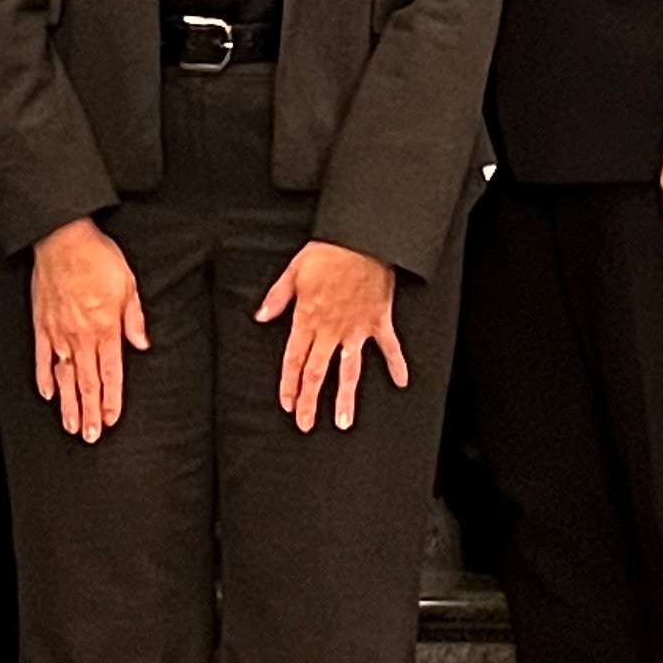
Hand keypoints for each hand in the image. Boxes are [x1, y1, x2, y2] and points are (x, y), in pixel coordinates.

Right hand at [30, 217, 147, 441]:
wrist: (63, 240)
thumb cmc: (97, 258)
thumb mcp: (128, 284)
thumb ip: (134, 318)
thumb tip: (141, 343)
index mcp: (106, 328)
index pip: (111, 373)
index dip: (111, 399)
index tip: (111, 419)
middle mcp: (81, 337)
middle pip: (87, 382)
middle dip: (90, 412)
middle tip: (91, 436)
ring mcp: (59, 333)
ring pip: (64, 377)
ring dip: (68, 404)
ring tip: (71, 425)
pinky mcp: (42, 325)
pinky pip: (42, 357)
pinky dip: (44, 376)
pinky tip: (47, 393)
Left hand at [257, 240, 403, 432]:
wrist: (363, 238)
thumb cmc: (328, 252)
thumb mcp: (294, 271)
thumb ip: (277, 297)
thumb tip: (260, 316)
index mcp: (308, 318)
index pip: (294, 360)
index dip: (288, 384)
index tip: (286, 404)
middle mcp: (331, 330)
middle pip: (317, 372)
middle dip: (309, 401)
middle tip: (306, 425)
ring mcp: (356, 328)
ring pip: (349, 370)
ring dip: (345, 397)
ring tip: (344, 422)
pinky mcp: (378, 320)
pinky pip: (389, 346)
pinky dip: (396, 364)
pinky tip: (402, 382)